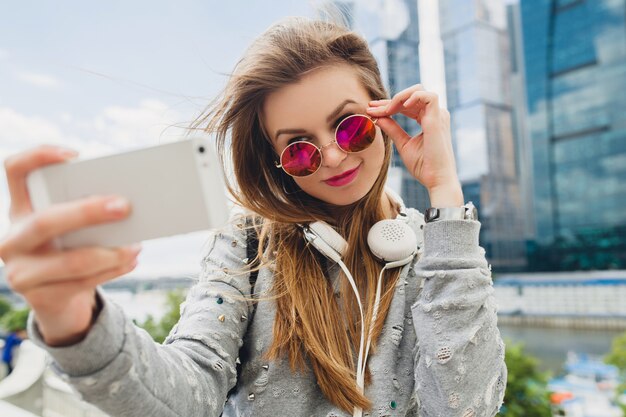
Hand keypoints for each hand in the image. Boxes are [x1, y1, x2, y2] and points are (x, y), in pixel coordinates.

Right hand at [0, 145, 141, 345]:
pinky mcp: (40, 298)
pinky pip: (83, 283)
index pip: (15, 171)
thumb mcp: (69, 228)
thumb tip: (123, 202)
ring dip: (110, 253)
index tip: (75, 156)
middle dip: (88, 213)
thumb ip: (83, 211)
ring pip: (70, 261)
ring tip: (136, 245)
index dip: (38, 157)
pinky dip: (113, 270)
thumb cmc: (70, 249)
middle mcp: (12, 239)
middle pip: (46, 221)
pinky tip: (131, 261)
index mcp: (19, 209)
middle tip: (124, 206)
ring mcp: (21, 271)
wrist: (57, 298)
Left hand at [366, 84, 461, 200]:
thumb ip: (392, 129)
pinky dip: (412, 98)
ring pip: (418, 91)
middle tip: (371, 107)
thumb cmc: (423, 165)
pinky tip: (398, 108)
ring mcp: (438, 115)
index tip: (371, 109)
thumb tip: (378, 118)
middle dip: (389, 100)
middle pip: (410, 96)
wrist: (436, 179)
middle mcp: (434, 114)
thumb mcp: (403, 144)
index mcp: (428, 119)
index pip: (407, 105)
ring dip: (398, 98)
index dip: (388, 105)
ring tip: (385, 110)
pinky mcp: (438, 118)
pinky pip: (428, 96)